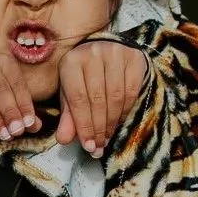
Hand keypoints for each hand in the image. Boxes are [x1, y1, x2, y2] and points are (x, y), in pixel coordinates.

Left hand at [54, 39, 148, 156]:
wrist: (107, 49)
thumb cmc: (85, 76)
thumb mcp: (71, 93)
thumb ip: (68, 116)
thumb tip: (64, 140)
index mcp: (71, 62)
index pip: (78, 99)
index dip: (83, 125)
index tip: (88, 146)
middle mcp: (92, 54)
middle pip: (97, 100)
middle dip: (98, 128)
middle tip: (99, 147)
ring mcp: (115, 53)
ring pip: (115, 97)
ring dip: (112, 122)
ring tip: (108, 137)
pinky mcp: (134, 58)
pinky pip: (131, 91)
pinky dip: (125, 111)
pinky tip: (119, 121)